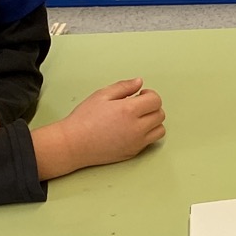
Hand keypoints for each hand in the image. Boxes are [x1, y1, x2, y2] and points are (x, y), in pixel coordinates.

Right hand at [34, 78, 165, 179]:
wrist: (74, 144)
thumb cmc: (84, 120)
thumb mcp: (101, 95)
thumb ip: (123, 87)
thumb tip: (139, 82)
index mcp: (129, 110)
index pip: (156, 100)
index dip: (150, 95)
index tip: (141, 95)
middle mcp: (136, 128)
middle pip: (160, 115)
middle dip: (152, 107)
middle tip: (138, 105)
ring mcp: (137, 142)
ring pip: (160, 130)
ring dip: (153, 122)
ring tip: (138, 118)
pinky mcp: (133, 152)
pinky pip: (150, 142)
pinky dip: (146, 134)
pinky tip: (132, 129)